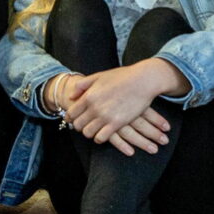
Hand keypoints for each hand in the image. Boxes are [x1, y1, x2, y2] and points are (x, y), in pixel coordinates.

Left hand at [61, 60, 180, 153]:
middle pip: (78, 125)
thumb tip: (71, 96)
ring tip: (93, 129)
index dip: (71, 118)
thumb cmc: (122, 76)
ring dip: (89, 133)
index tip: (74, 119)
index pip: (71, 113)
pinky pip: (101, 138)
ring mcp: (105, 116)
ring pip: (88, 133)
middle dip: (79, 126)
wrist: (142, 81)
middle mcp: (94, 107)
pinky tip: (102, 134)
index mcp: (89, 95)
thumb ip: (83, 85)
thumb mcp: (99, 76)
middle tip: (84, 125)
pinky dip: (99, 138)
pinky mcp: (116, 123)